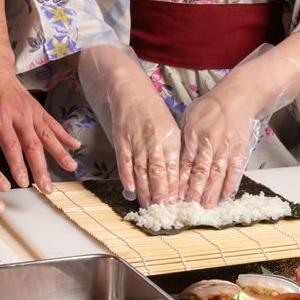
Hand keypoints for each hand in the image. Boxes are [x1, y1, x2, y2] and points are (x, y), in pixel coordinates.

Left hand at [0, 66, 79, 191]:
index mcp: (1, 115)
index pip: (12, 145)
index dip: (18, 164)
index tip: (23, 182)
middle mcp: (20, 115)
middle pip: (34, 145)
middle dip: (42, 168)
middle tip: (47, 187)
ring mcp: (32, 112)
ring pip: (48, 136)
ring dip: (60, 153)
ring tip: (71, 168)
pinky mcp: (38, 111)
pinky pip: (53, 124)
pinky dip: (65, 136)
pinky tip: (75, 147)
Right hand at [77, 44, 179, 206]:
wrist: (130, 90)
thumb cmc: (153, 110)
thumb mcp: (171, 127)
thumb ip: (174, 152)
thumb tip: (178, 179)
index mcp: (170, 136)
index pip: (174, 167)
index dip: (174, 187)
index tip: (176, 203)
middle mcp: (154, 139)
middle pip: (159, 172)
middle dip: (161, 193)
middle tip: (163, 210)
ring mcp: (136, 140)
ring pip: (142, 170)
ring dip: (145, 190)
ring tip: (148, 206)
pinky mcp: (121, 140)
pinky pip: (125, 162)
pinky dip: (128, 177)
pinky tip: (131, 190)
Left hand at [178, 79, 258, 207]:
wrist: (237, 96)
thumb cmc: (210, 107)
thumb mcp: (190, 118)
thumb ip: (183, 140)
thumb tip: (173, 162)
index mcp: (193, 134)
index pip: (185, 162)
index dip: (180, 181)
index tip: (174, 196)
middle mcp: (210, 141)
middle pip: (201, 170)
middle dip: (194, 191)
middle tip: (189, 207)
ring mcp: (226, 145)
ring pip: (218, 172)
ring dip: (212, 191)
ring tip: (206, 207)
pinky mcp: (241, 147)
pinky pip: (236, 167)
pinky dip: (232, 181)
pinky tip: (226, 194)